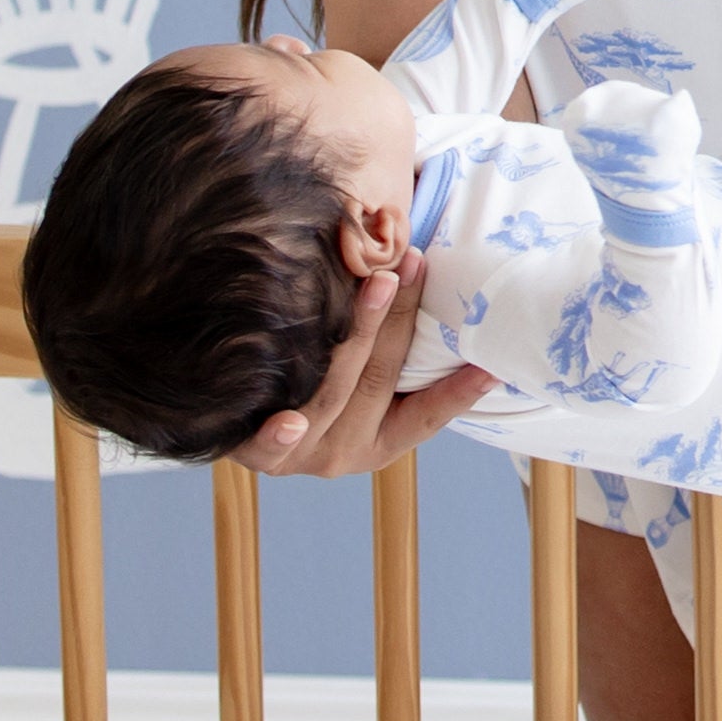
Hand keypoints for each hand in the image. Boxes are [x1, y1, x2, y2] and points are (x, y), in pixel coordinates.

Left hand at [229, 247, 497, 476]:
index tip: (490, 366)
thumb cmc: (311, 385)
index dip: (458, 393)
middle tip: (413, 265)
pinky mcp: (257, 455)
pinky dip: (279, 436)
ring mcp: (303, 453)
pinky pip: (268, 447)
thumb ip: (386, 349)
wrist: (231, 419)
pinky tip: (287, 421)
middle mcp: (346, 451)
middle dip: (400, 319)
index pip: (426, 415)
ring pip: (334, 393)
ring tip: (377, 284)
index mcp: (381, 440)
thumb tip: (419, 265)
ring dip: (360, 336)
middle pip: (379, 382)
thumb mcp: (356, 380)